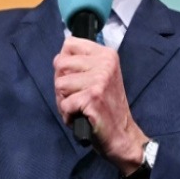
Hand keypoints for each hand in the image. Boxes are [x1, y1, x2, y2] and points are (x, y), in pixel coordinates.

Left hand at [53, 36, 146, 177]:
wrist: (122, 134)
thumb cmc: (105, 107)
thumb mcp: (98, 77)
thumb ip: (80, 65)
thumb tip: (58, 58)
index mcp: (106, 54)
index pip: (69, 44)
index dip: (65, 64)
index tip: (76, 79)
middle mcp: (105, 63)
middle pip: (60, 64)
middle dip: (62, 84)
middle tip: (77, 97)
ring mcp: (100, 79)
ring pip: (59, 84)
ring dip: (64, 101)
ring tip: (79, 107)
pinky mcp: (93, 97)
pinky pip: (64, 103)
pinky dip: (68, 115)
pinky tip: (81, 117)